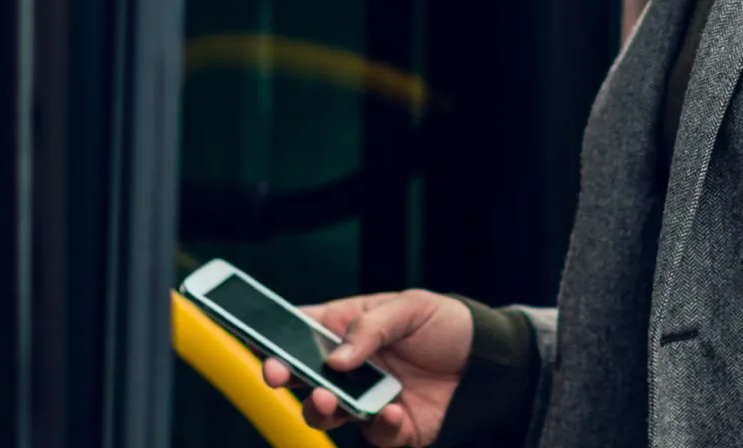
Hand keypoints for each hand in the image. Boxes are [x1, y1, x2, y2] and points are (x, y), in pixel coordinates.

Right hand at [258, 289, 470, 446]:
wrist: (490, 362)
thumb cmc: (445, 325)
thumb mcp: (411, 307)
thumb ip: (371, 327)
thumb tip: (337, 357)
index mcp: (343, 329)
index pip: (295, 331)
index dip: (269, 335)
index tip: (252, 337)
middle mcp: (346, 368)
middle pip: (298, 376)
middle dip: (280, 376)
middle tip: (275, 373)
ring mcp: (365, 400)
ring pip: (324, 413)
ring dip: (319, 407)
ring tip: (328, 397)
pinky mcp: (391, 428)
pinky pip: (374, 435)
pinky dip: (379, 426)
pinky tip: (391, 411)